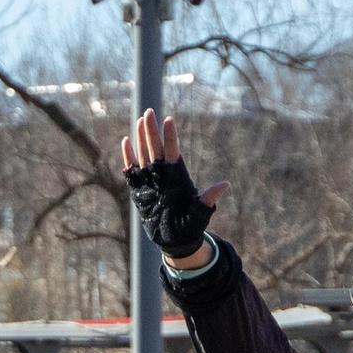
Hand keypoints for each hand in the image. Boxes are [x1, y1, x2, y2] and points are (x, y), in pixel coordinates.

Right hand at [121, 110, 227, 268]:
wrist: (175, 241)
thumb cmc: (190, 227)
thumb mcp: (200, 214)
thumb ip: (208, 199)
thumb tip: (225, 185)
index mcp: (178, 178)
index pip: (172, 152)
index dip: (170, 137)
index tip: (168, 120)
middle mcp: (163, 176)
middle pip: (156, 149)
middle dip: (152, 131)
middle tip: (149, 111)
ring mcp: (150, 181)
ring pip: (145, 155)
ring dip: (141, 138)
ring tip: (140, 120)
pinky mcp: (139, 190)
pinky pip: (132, 171)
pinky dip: (129, 158)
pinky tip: (126, 142)